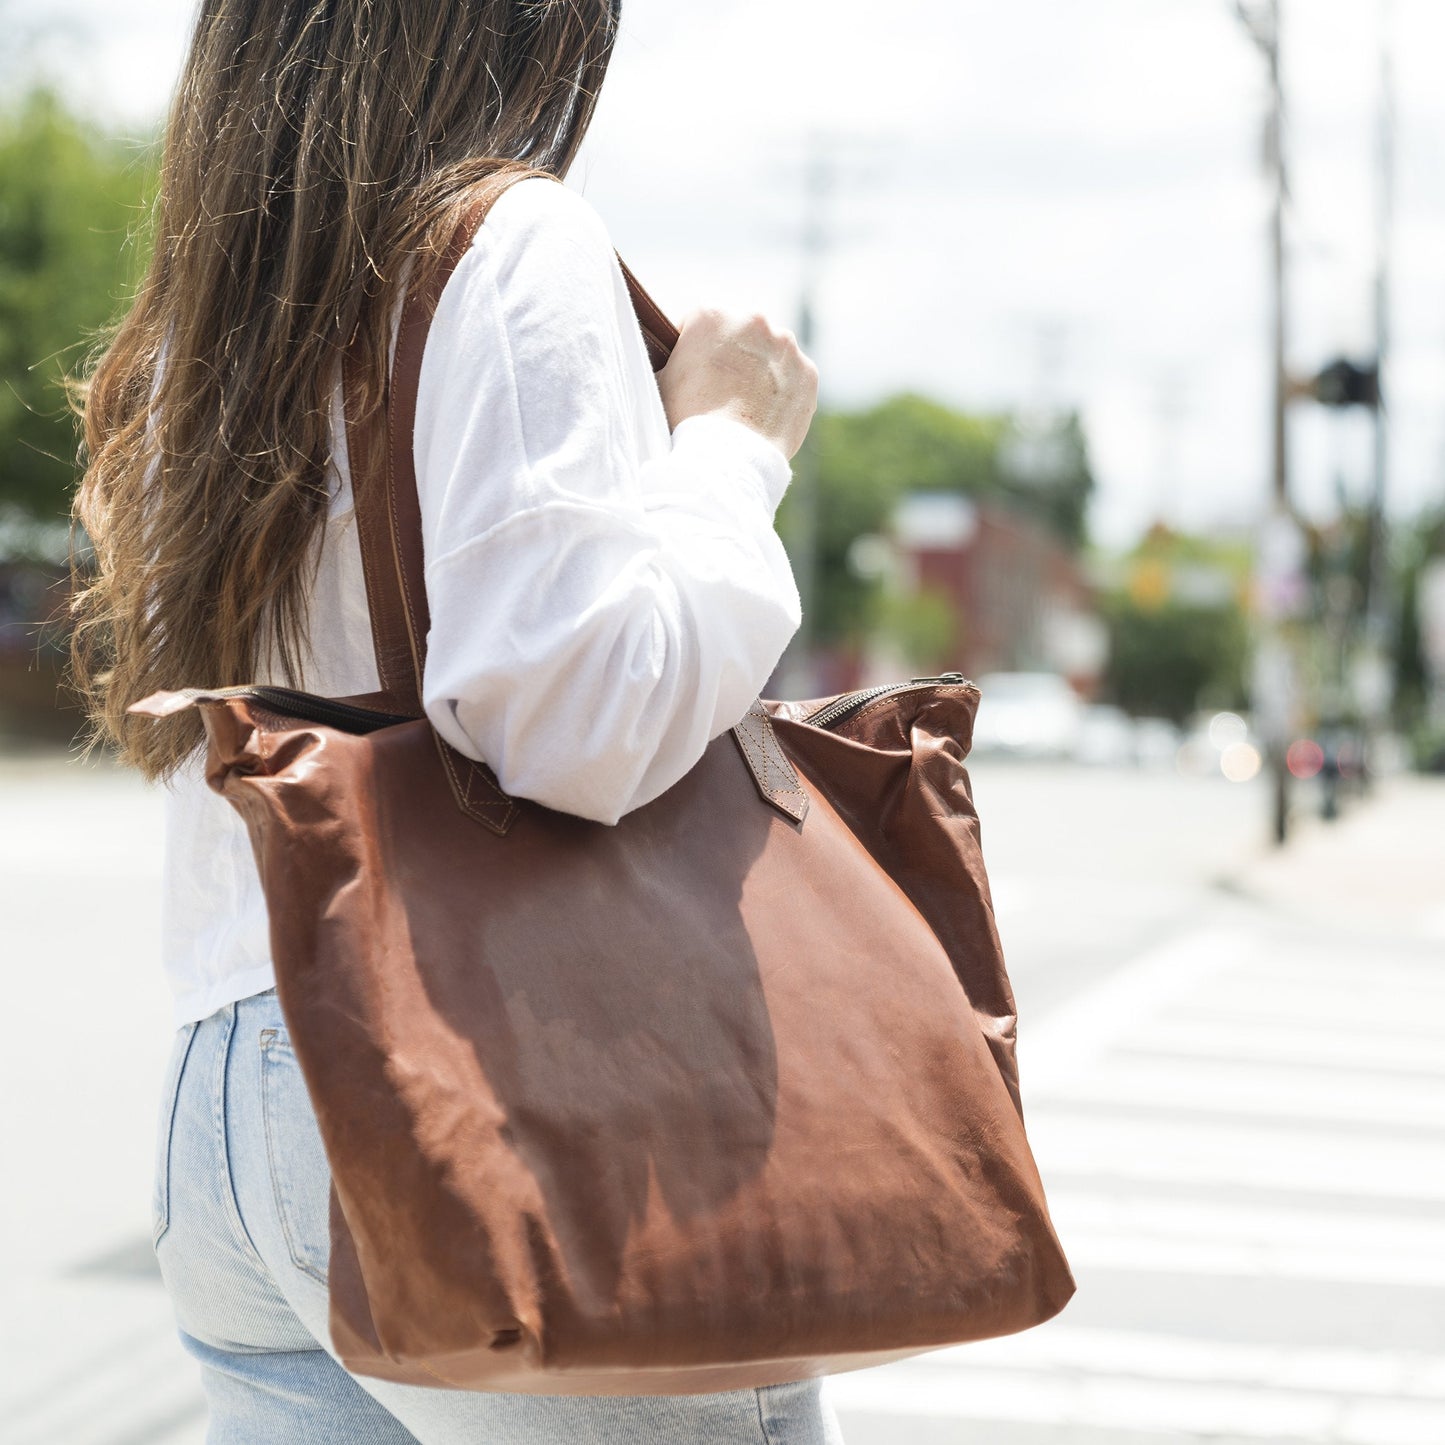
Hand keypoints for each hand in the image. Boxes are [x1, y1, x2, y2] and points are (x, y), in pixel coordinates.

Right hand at [656, 309, 818, 459]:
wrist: (726, 458)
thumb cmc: (687, 420)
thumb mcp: (663, 379)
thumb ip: (678, 357)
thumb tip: (684, 358)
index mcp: (712, 315)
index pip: (700, 324)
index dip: (695, 348)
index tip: (696, 369)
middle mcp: (753, 320)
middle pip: (740, 333)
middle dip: (733, 354)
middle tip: (722, 389)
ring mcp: (786, 346)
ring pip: (771, 353)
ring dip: (761, 369)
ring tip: (746, 404)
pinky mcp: (808, 373)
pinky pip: (794, 378)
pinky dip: (784, 391)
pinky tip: (767, 413)